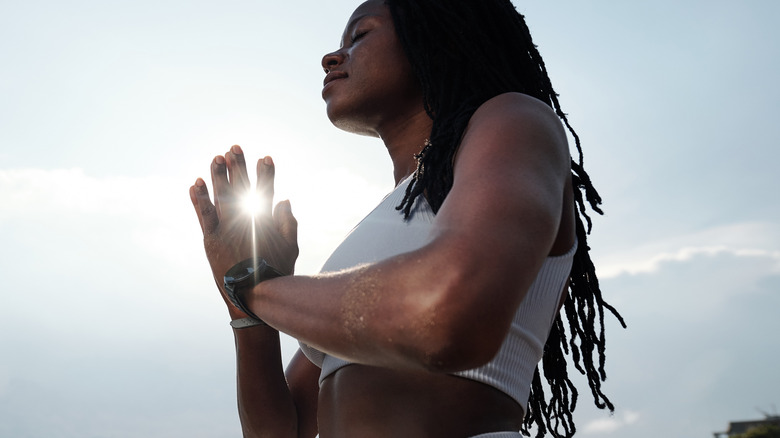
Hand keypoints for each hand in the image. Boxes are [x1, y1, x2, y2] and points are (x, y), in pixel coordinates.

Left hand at [190, 145, 298, 314]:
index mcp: (266, 220)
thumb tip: (284, 200)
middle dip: (238, 166)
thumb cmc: (276, 273)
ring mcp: (227, 228)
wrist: (255, 294)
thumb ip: (288, 222)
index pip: (266, 189)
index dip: (266, 173)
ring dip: (218, 175)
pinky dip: (199, 198)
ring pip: (221, 195)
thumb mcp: (291, 248)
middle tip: (234, 147)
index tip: (266, 157)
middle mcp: (246, 219)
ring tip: (216, 158)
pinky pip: (204, 214)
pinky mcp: (212, 239)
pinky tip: (196, 183)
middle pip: (241, 186)